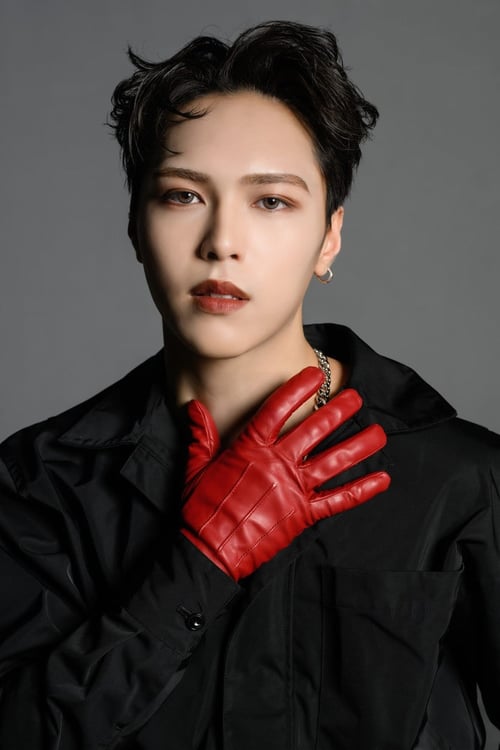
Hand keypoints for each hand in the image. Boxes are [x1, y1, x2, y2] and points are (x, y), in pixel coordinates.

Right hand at [181, 367, 389, 579]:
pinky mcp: (303, 515)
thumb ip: (200, 433)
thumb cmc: (200, 508)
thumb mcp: (195, 465)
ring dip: (358, 445)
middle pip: (314, 430)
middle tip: (356, 396)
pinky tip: (382, 480)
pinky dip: (362, 490)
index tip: (315, 374)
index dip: (297, 389)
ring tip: (379, 432)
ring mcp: (293, 489)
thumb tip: (195, 406)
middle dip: (338, 410)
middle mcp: (277, 464)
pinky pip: (338, 500)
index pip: (277, 410)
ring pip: (334, 462)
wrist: (209, 551)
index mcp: (250, 449)